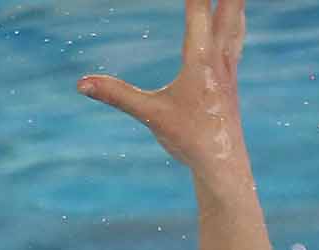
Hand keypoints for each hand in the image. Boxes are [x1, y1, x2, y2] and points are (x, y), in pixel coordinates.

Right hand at [78, 0, 248, 178]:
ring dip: (235, 1)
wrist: (223, 164)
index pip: (198, 10)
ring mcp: (229, 66)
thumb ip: (117, 95)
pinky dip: (236, 18)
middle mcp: (220, 58)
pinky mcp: (231, 77)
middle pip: (229, 8)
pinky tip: (236, 17)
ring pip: (237, 19)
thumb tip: (81, 84)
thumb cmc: (188, 140)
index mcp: (200, 61)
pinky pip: (236, 36)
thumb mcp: (150, 115)